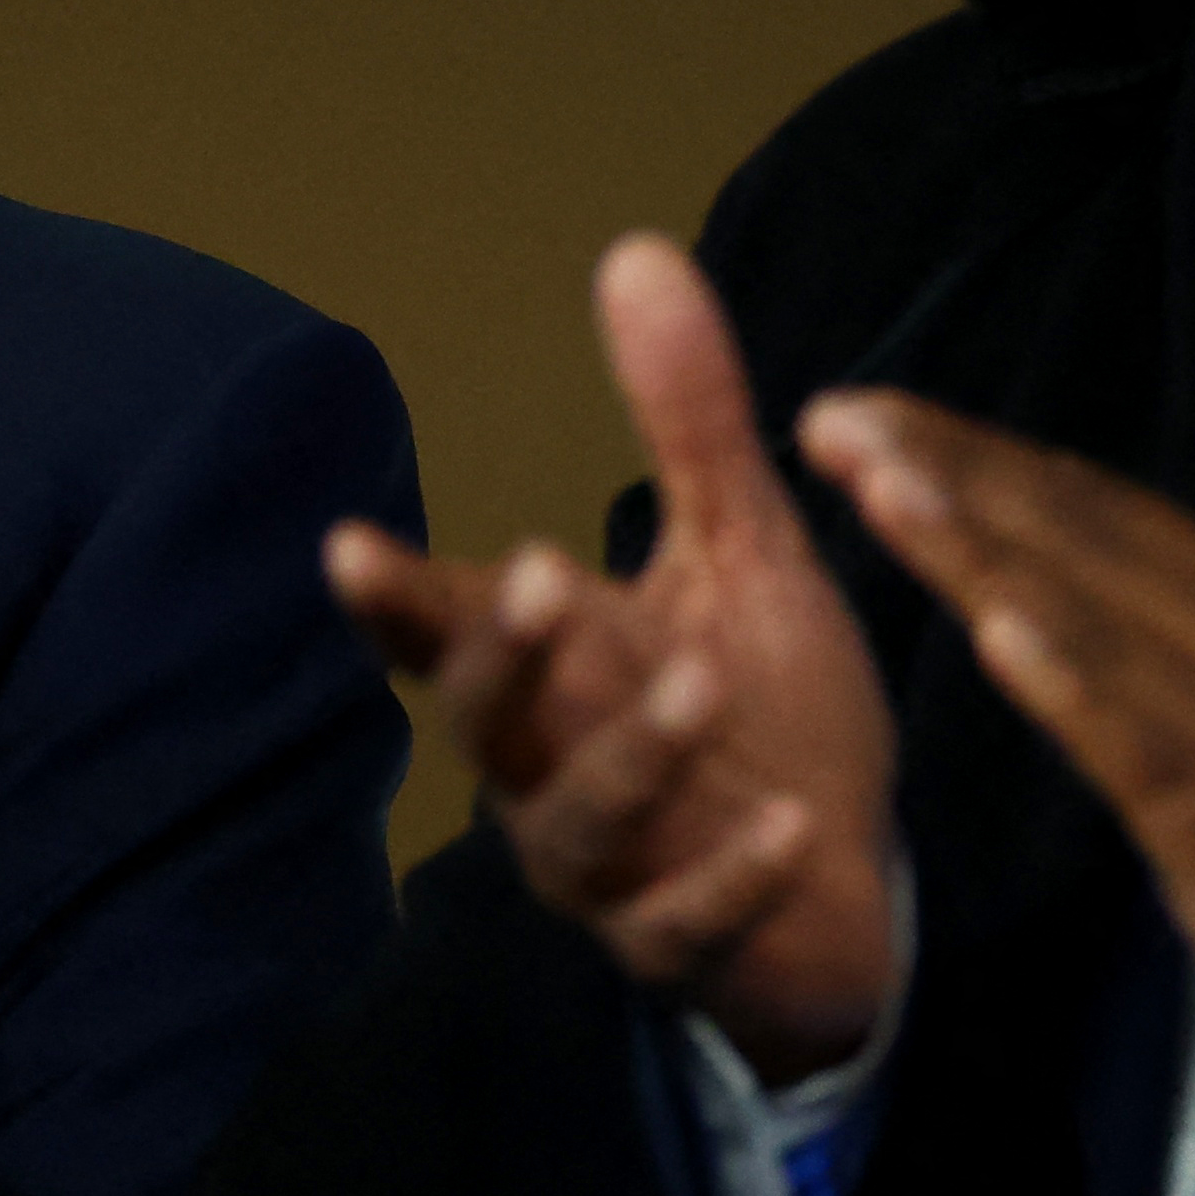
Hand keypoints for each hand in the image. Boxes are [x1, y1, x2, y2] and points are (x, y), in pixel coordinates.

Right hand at [328, 237, 900, 1079]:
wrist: (847, 887)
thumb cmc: (765, 707)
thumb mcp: (737, 548)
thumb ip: (684, 419)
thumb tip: (637, 248)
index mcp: (550, 670)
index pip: (440, 627)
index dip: (389, 594)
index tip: (347, 545)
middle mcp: (548, 770)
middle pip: (484, 722)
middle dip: (500, 654)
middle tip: (539, 571)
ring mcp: (608, 869)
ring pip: (578, 824)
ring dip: (632, 755)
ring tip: (705, 683)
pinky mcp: (684, 947)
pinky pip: (681, 926)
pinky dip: (729, 878)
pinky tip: (787, 822)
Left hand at [798, 390, 1194, 1134]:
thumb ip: (1151, 646)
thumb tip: (1036, 574)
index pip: (1091, 511)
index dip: (976, 453)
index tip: (863, 410)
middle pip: (1087, 541)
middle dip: (956, 473)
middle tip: (838, 420)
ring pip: (1106, 625)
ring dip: (992, 551)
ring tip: (890, 491)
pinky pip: (1157, 753)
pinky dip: (1082, 689)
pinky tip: (1004, 638)